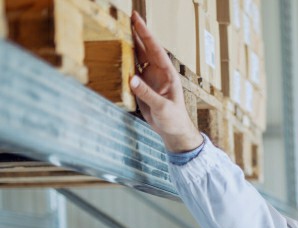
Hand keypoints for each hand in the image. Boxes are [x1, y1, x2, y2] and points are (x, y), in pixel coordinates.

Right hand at [130, 11, 202, 152]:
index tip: (136, 18)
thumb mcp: (163, 107)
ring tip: (117, 29)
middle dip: (136, 32)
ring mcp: (150, 78)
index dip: (145, 33)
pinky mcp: (142, 86)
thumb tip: (131, 78)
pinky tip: (115, 52)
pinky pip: (131, 70)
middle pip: (145, 48)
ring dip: (129, 44)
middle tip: (125, 16)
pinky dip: (123, 61)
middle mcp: (158, 72)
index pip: (155, 49)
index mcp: (167, 73)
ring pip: (138, 57)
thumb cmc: (174, 119)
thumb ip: (147, 94)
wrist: (173, 131)